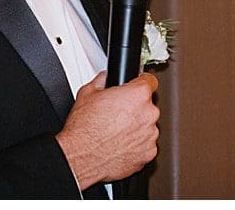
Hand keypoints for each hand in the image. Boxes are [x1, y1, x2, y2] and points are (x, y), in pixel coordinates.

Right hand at [57, 70, 158, 188]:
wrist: (84, 155)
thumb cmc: (86, 127)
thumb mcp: (88, 91)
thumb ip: (103, 80)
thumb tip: (105, 78)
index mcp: (137, 95)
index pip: (149, 81)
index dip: (139, 82)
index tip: (135, 86)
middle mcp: (148, 115)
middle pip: (147, 105)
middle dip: (135, 107)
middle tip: (117, 111)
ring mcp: (150, 136)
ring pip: (147, 125)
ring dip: (136, 126)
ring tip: (116, 130)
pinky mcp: (148, 154)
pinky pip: (146, 144)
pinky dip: (136, 143)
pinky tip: (119, 142)